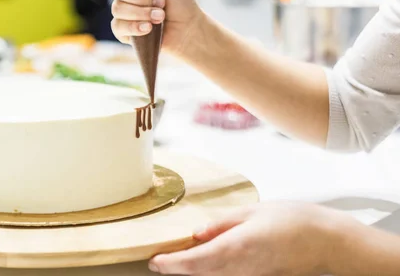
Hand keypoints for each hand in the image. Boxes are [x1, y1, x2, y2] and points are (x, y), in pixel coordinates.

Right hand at [110, 0, 201, 55]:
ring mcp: (123, 14)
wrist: (190, 28)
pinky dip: (135, 27)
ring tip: (160, 17)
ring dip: (143, 12)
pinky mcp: (124, 32)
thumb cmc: (181, 2)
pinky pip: (117, 27)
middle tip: (162, 2)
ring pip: (118, 8)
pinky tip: (149, 28)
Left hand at [149, 202, 358, 275]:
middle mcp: (240, 267)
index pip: (195, 260)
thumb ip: (222, 223)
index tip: (155, 262)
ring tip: (173, 262)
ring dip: (191, 271)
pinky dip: (209, 271)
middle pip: (200, 273)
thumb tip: (197, 232)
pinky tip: (202, 263)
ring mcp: (249, 275)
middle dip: (177, 270)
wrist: (326, 241)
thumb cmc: (293, 221)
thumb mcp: (252, 212)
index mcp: (236, 247)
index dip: (172, 264)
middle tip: (158, 262)